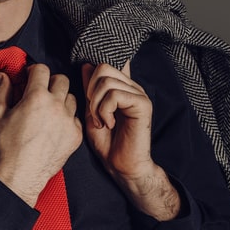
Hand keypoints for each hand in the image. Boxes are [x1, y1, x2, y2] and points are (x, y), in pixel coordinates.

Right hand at [0, 64, 81, 206]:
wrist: (20, 174)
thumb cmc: (6, 146)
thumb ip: (1, 91)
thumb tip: (3, 76)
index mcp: (36, 97)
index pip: (42, 69)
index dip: (34, 71)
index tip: (30, 78)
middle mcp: (56, 106)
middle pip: (61, 79)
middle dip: (50, 82)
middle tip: (41, 92)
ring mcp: (68, 121)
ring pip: (71, 97)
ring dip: (61, 99)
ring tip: (49, 110)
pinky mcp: (75, 135)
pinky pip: (75, 117)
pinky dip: (67, 118)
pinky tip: (54, 126)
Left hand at [82, 61, 180, 218]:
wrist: (121, 166)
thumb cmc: (107, 143)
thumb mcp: (92, 112)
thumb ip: (90, 90)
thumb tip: (87, 65)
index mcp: (121, 87)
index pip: (106, 63)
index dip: (92, 72)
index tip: (88, 96)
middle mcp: (132, 87)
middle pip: (103, 67)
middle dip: (90, 91)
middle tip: (93, 114)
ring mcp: (139, 94)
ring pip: (106, 81)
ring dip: (96, 104)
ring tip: (101, 122)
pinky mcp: (142, 104)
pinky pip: (115, 95)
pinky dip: (105, 111)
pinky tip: (109, 125)